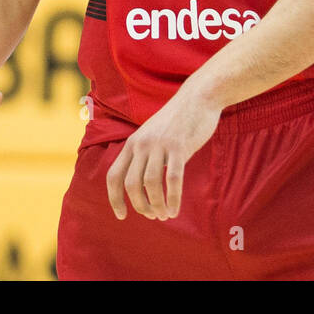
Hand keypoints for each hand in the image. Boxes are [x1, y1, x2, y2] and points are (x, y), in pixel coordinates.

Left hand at [106, 82, 222, 220]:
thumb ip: (145, 155)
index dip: (114, 199)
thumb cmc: (178, 120)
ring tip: (164, 215)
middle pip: (131, 184)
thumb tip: (142, 185)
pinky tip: (175, 210)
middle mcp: (142, 144)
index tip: (121, 215)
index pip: (114, 176)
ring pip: (150, 184)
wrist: (199, 97)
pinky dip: (172, 199)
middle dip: (139, 206)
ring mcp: (160, 145)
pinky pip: (173, 179)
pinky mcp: (179, 147)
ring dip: (156, 205)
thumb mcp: (153, 135)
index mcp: (132, 143)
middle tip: (152, 215)